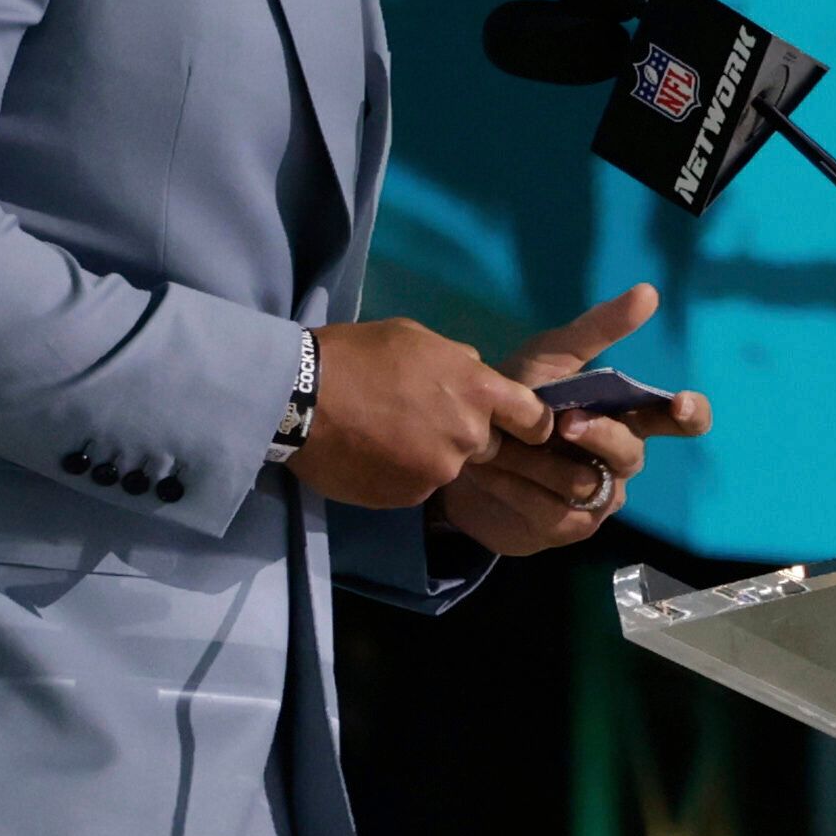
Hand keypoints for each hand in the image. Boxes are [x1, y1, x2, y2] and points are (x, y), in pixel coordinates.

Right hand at [295, 314, 534, 510]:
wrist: (300, 399)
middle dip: (463, 434)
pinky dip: (400, 474)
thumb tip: (473, 372)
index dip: (531, 424)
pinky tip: (370, 454)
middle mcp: (469, 436)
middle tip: (420, 419)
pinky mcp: (409, 497)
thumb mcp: (415, 338)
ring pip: (447, 466)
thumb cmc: (357, 355)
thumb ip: (457, 361)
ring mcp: (439, 472)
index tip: (522, 428)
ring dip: (427, 455)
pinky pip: (416, 486)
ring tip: (385, 434)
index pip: (535, 419)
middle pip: (486, 444)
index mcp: (478, 390)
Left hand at [431, 286, 707, 557]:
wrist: (460, 450)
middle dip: (598, 435)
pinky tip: (491, 472)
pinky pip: (553, 509)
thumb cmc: (516, 398)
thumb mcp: (550, 357)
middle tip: (566, 424)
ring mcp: (599, 497)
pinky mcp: (568, 526)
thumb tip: (651, 291)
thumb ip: (597, 329)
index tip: (681, 403)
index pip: (682, 419)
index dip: (691, 414)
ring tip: (500, 445)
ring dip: (536, 460)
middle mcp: (621, 458)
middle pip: (630, 452)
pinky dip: (517, 486)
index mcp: (628, 416)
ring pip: (588, 483)